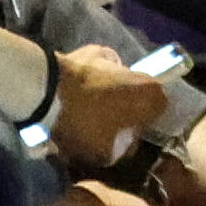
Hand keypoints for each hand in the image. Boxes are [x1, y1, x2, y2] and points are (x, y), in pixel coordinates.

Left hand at [41, 46, 188, 177]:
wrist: (45, 92)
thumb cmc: (85, 124)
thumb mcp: (107, 154)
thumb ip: (123, 150)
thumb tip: (125, 144)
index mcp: (152, 95)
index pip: (159, 114)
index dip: (142, 129)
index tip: (126, 140)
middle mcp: (140, 73)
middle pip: (137, 96)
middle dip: (124, 111)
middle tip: (105, 128)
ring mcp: (114, 60)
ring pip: (116, 82)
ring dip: (106, 95)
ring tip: (84, 113)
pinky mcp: (89, 52)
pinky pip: (95, 70)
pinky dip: (89, 79)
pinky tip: (74, 93)